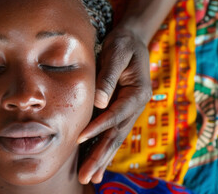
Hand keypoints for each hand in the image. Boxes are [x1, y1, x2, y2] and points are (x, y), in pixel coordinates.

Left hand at [77, 27, 151, 183]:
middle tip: (86, 176)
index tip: (79, 138)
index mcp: (137, 93)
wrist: (133, 39)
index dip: (98, 127)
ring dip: (102, 159)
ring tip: (91, 178)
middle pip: (116, 135)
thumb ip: (108, 77)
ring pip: (115, 139)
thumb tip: (99, 102)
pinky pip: (112, 133)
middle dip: (100, 156)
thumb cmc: (124, 44)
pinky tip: (97, 164)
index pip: (115, 114)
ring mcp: (129, 111)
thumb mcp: (117, 53)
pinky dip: (104, 150)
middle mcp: (136, 106)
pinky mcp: (121, 111)